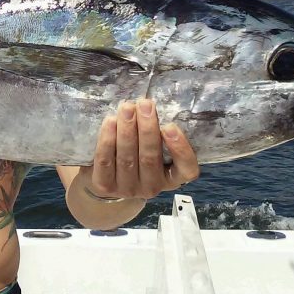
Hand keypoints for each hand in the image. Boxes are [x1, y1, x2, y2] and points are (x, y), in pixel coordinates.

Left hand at [80, 98, 199, 200]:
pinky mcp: (106, 186)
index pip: (187, 170)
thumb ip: (159, 133)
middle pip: (150, 158)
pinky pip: (106, 161)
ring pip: (127, 158)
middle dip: (147, 129)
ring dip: (127, 130)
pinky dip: (108, 140)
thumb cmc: (138, 153)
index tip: (170, 126)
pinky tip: (110, 121)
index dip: (180, 149)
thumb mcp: (156, 147)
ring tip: (126, 108)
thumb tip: (152, 106)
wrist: (108, 176)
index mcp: (172, 177)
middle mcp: (152, 187)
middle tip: (144, 104)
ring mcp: (128, 189)